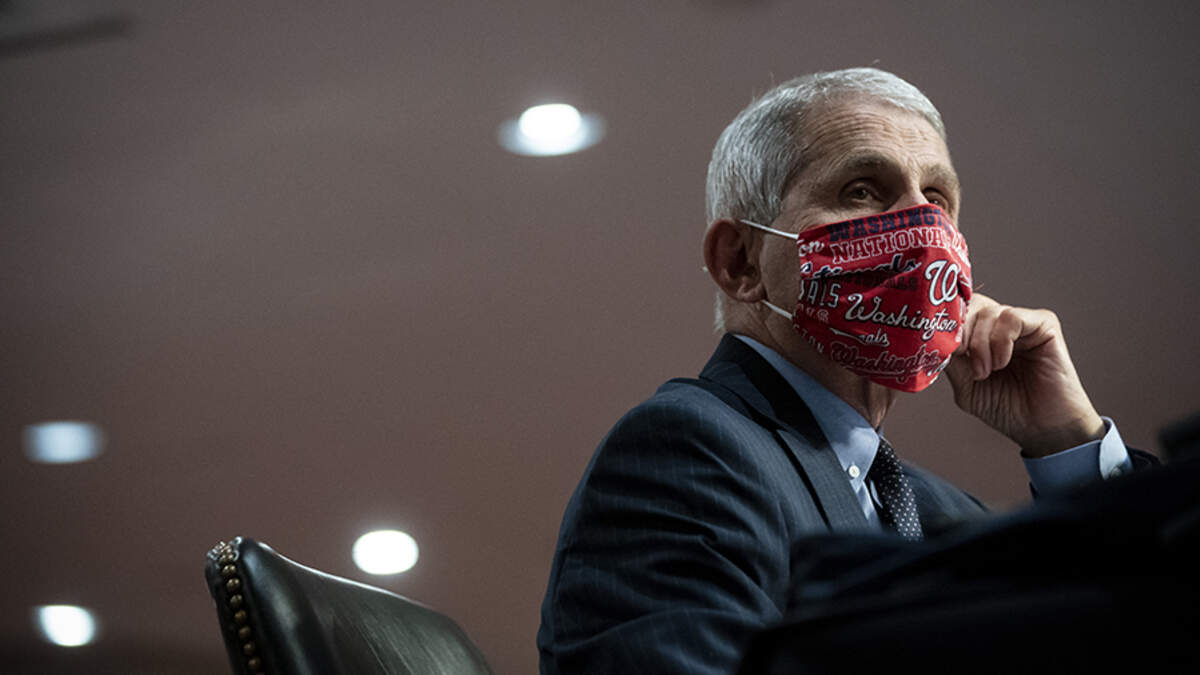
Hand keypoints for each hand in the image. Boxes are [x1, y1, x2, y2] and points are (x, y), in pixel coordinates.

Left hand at [944, 294, 1104, 456]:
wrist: (1041, 428)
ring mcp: (1022, 323)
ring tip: (985, 371)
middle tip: (962, 357)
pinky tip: (1001, 362)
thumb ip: (951, 360)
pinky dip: (1000, 341)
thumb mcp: (966, 386)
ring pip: (988, 312)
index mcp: (981, 335)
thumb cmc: (1007, 408)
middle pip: (970, 304)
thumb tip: (934, 338)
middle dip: (959, 331)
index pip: (957, 311)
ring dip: (980, 344)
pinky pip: (1011, 317)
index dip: (944, 323)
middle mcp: (1000, 325)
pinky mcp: (1044, 324)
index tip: (939, 346)